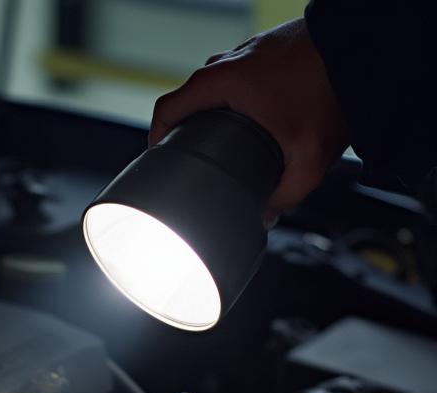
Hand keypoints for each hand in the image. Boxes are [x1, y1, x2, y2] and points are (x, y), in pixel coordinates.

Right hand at [149, 18, 348, 219]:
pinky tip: (251, 113)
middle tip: (186, 151)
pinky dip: (232, 92)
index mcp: (225, 84)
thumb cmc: (336, 89)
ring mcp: (250, 49)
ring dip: (208, 107)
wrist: (369, 45)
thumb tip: (267, 215)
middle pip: (188, 95)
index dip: (155, 134)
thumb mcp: (310, 157)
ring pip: (212, 81)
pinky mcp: (268, 45)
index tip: (156, 154)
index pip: (167, 107)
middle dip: (182, 124)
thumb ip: (286, 194)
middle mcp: (231, 61)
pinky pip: (235, 70)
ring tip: (217, 135)